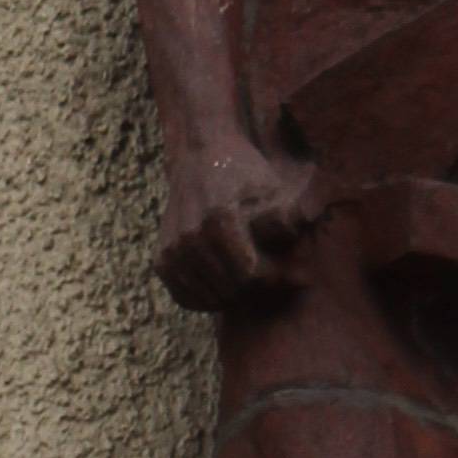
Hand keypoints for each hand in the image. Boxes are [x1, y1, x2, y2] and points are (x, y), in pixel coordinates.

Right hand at [157, 144, 318, 309]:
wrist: (200, 157)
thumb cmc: (243, 175)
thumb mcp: (273, 191)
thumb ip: (286, 224)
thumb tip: (296, 263)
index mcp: (218, 220)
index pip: (250, 274)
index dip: (274, 278)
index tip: (291, 272)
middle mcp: (190, 237)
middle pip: (231, 288)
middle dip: (257, 288)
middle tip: (275, 277)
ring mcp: (172, 250)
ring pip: (209, 298)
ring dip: (234, 296)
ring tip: (252, 280)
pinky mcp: (161, 259)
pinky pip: (185, 297)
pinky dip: (206, 300)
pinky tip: (224, 288)